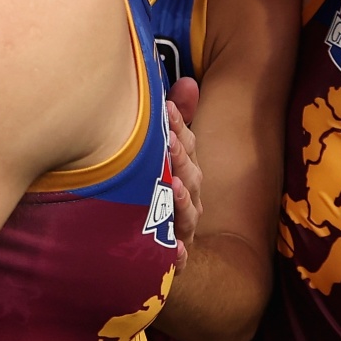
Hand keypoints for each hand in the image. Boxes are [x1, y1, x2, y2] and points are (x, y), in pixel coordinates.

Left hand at [166, 76, 201, 272]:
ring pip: (187, 214)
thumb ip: (176, 120)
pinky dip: (177, 255)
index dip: (179, 127)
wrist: (149, 248)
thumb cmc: (155, 192)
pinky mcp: (173, 257)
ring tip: (173, 187)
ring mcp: (182, 228)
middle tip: (169, 142)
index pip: (188, 146)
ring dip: (182, 201)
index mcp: (186, 171)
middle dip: (181, 159)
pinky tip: (174, 250)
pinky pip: (178, 258)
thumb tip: (187, 81)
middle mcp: (189, 198)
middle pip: (191, 177)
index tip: (166, 109)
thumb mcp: (164, 154)